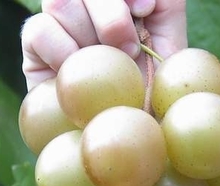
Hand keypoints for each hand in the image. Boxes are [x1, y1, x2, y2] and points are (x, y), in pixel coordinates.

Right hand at [21, 0, 186, 89]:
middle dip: (111, 16)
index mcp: (115, 5)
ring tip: (107, 67)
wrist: (137, 126)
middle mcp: (86, 11)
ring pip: (59, 2)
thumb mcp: (170, 43)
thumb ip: (164, 5)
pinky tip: (80, 73)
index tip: (144, 12)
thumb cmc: (154, 89)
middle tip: (129, 50)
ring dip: (89, 35)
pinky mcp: (37, 52)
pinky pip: (39, 32)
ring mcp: (60, 28)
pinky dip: (63, 52)